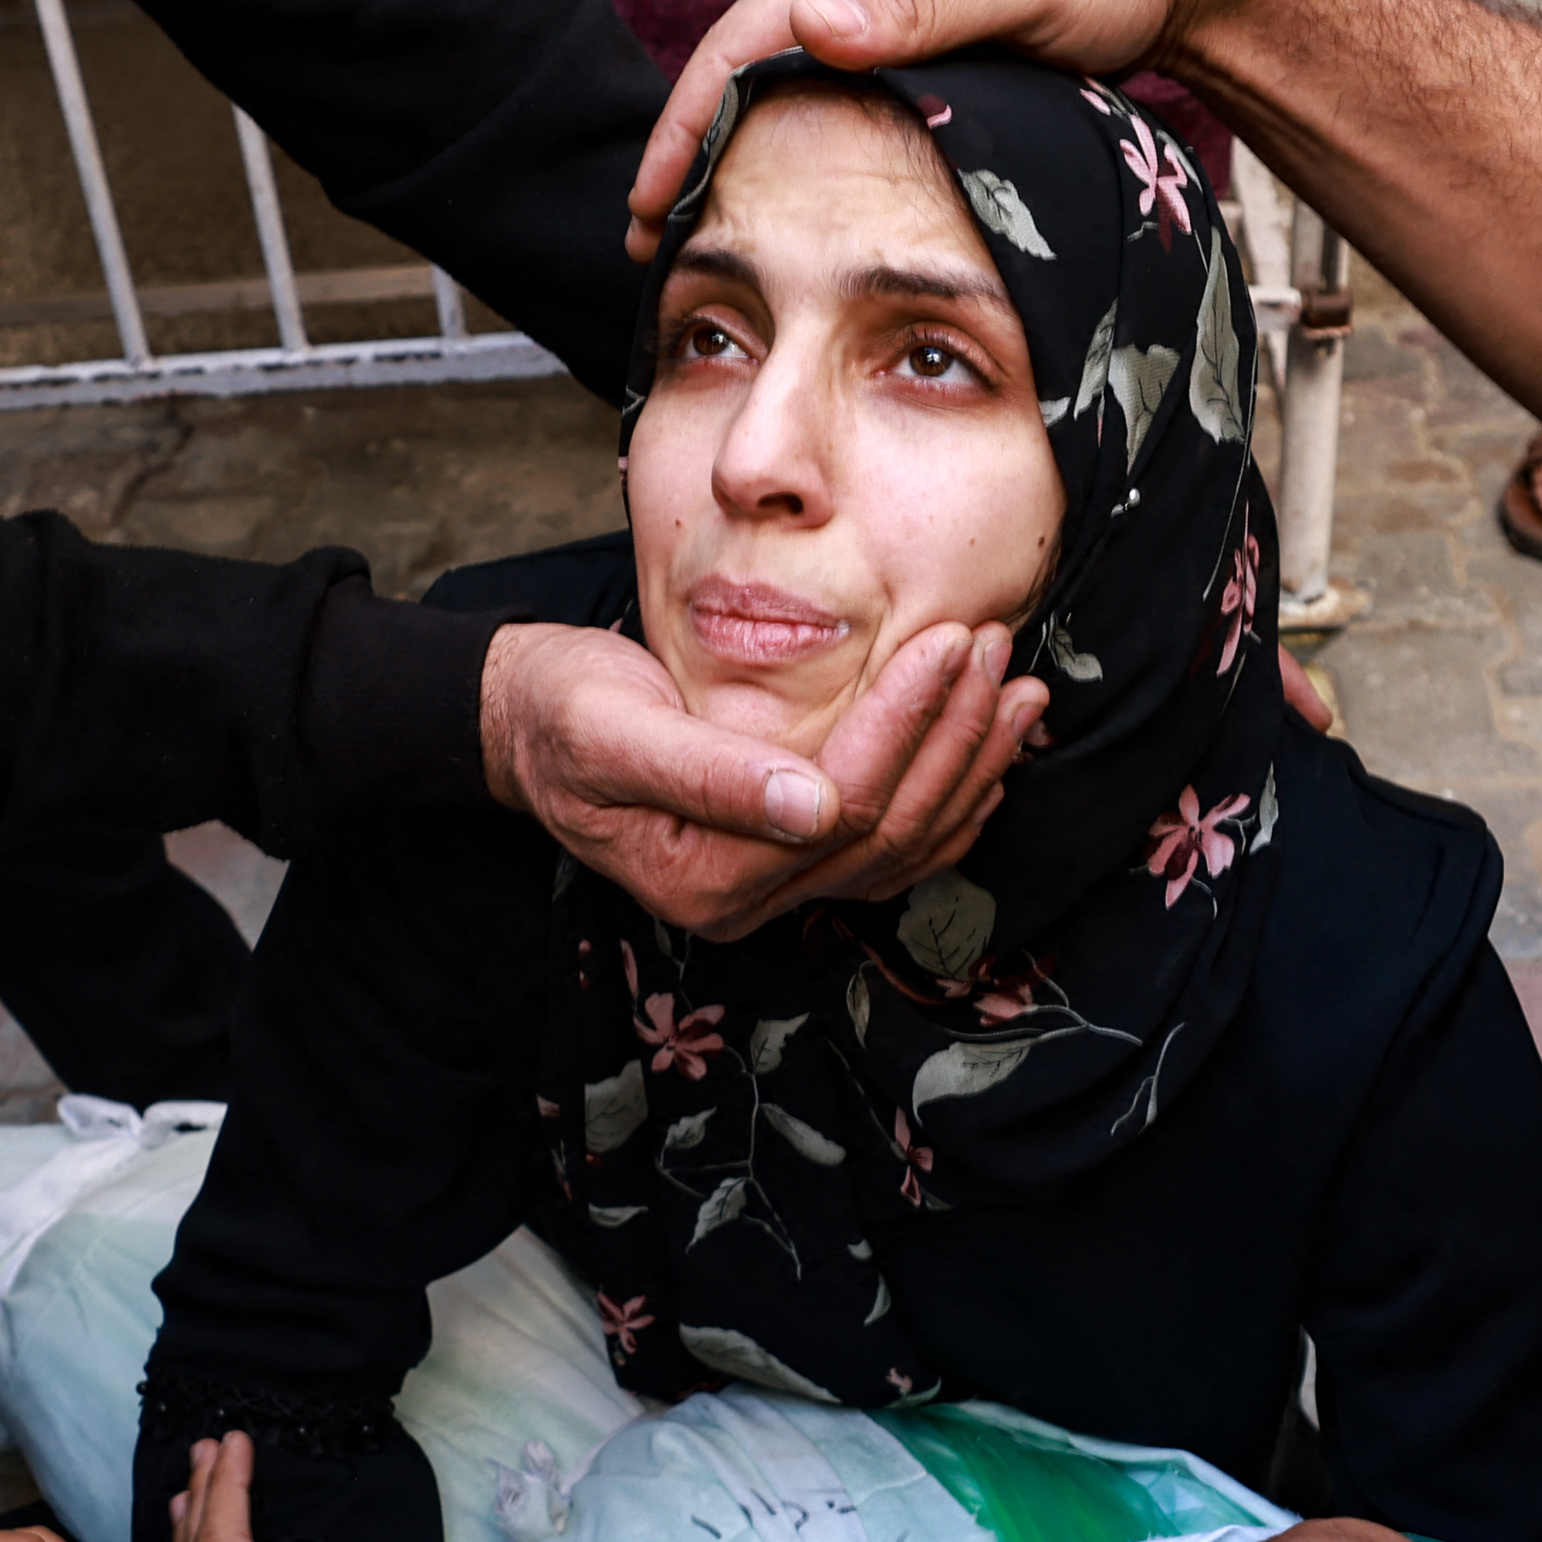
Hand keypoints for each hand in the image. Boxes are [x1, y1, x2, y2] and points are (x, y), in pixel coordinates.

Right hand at [482, 618, 1047, 939]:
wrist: (524, 724)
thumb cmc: (559, 712)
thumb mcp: (614, 730)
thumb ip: (708, 774)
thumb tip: (812, 807)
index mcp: (706, 878)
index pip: (844, 804)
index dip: (905, 722)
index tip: (947, 639)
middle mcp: (748, 901)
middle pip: (889, 830)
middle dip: (953, 739)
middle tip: (995, 650)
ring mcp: (772, 890)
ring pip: (903, 845)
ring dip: (968, 768)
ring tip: (1017, 693)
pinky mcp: (788, 861)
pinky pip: (888, 848)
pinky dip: (949, 799)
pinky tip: (987, 752)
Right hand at [625, 0, 1273, 257]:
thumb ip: (921, 7)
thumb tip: (810, 27)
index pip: (740, 39)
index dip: (687, 122)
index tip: (653, 201)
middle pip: (742, 67)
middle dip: (688, 150)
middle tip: (648, 241)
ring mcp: (878, 10)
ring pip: (778, 89)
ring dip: (730, 158)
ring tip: (689, 233)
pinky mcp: (908, 47)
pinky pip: (824, 103)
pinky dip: (785, 153)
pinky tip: (775, 203)